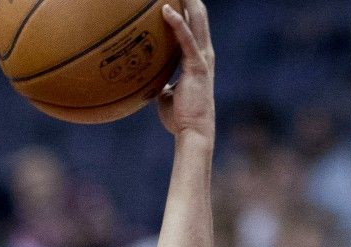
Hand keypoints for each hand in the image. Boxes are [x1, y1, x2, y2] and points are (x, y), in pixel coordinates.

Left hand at [156, 0, 214, 140]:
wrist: (192, 130)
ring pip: (196, 22)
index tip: (178, 0)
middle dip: (191, 2)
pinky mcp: (196, 65)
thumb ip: (161, 85)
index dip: (188, 14)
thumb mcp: (167, 96)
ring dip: (188, 3)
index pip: (193, 31)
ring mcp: (202, 59)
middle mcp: (203, 55)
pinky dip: (176, 23)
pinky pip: (185, 39)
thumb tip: (147, 83)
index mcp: (197, 61)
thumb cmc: (179, 117)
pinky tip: (166, 9)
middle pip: (198, 20)